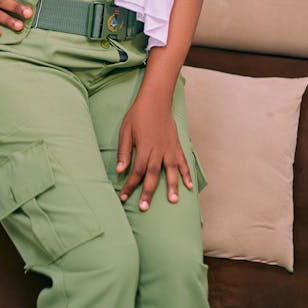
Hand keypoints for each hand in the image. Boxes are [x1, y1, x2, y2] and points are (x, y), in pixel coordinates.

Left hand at [116, 90, 192, 210]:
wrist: (156, 99)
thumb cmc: (138, 114)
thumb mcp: (126, 130)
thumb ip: (124, 151)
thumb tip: (119, 170)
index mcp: (144, 147)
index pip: (136, 171)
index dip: (130, 185)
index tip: (123, 197)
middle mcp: (158, 150)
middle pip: (152, 174)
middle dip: (148, 192)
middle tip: (144, 208)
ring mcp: (169, 148)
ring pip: (171, 171)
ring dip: (172, 186)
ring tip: (172, 201)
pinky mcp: (177, 146)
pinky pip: (183, 162)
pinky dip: (186, 174)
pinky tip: (189, 186)